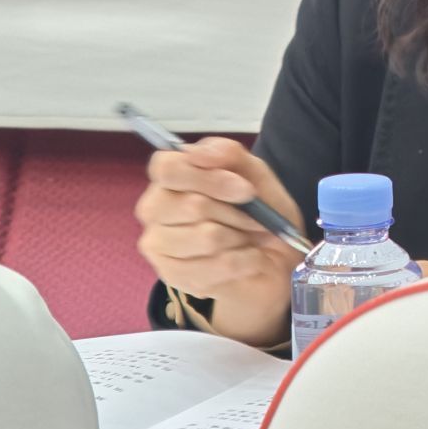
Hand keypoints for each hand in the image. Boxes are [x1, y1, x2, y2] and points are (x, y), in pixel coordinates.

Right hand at [134, 138, 304, 346]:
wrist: (273, 258)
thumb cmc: (260, 211)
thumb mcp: (255, 173)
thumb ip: (228, 154)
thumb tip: (198, 153)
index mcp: (171, 176)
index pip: (167, 168)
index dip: (209, 178)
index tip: (247, 190)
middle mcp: (154, 207)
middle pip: (191, 205)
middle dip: (237, 213)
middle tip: (258, 220)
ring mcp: (157, 243)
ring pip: (206, 237)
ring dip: (242, 237)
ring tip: (249, 239)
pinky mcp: (170, 275)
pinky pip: (215, 266)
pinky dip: (244, 261)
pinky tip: (247, 259)